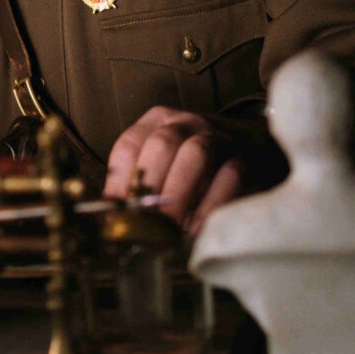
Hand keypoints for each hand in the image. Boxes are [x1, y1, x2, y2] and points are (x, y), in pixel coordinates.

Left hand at [104, 105, 246, 233]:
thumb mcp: (159, 167)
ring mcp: (217, 137)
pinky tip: (197, 230)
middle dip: (151, 187)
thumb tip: (105, 220)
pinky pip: (228, 177)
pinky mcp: (244, 158)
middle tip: (144, 224)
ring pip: (195, 154)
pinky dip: (210, 206)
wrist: (249, 148)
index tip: (116, 214)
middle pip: (161, 144)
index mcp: (156, 123)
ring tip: (169, 228)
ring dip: (179, 194)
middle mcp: (185, 124)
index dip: (119, 182)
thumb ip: (134, 187)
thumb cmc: (190, 167)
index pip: (129, 145)